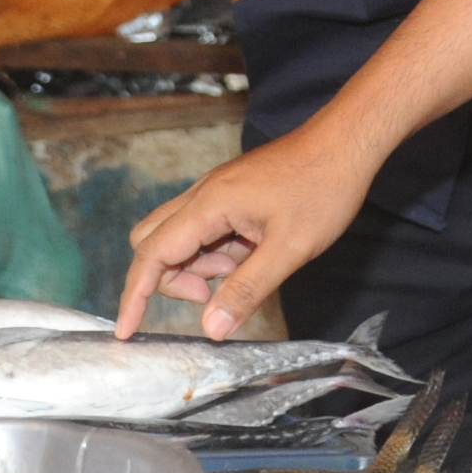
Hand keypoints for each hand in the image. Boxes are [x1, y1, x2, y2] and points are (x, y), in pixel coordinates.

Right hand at [118, 123, 374, 339]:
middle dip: (170, 278)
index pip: (152, 255)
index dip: (134, 295)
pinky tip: (255, 252)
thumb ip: (247, 289)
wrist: (347, 141)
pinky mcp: (231, 193)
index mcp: (209, 205)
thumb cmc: (323, 187)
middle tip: (213, 294)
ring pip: (179, 236)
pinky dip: (218, 251)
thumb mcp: (290, 249)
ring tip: (249, 266)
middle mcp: (203, 194)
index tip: (125, 331)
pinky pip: (205, 228)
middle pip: (153, 242)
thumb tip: (210, 330)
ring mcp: (216, 192)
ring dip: (201, 265)